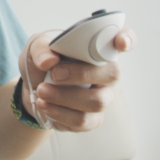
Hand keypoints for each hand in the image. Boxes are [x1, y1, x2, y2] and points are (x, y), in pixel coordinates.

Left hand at [19, 26, 137, 131]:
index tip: (120, 42)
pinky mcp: (93, 119)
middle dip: (81, 74)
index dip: (127, 40)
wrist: (32, 91)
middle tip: (54, 74)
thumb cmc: (42, 64)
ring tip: (41, 92)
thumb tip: (49, 60)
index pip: (124, 39)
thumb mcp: (36, 48)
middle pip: (112, 74)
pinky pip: (83, 120)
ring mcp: (103, 97)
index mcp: (98, 49)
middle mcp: (107, 73)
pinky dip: (60, 114)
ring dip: (64, 97)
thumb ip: (41, 48)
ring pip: (96, 101)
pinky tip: (45, 106)